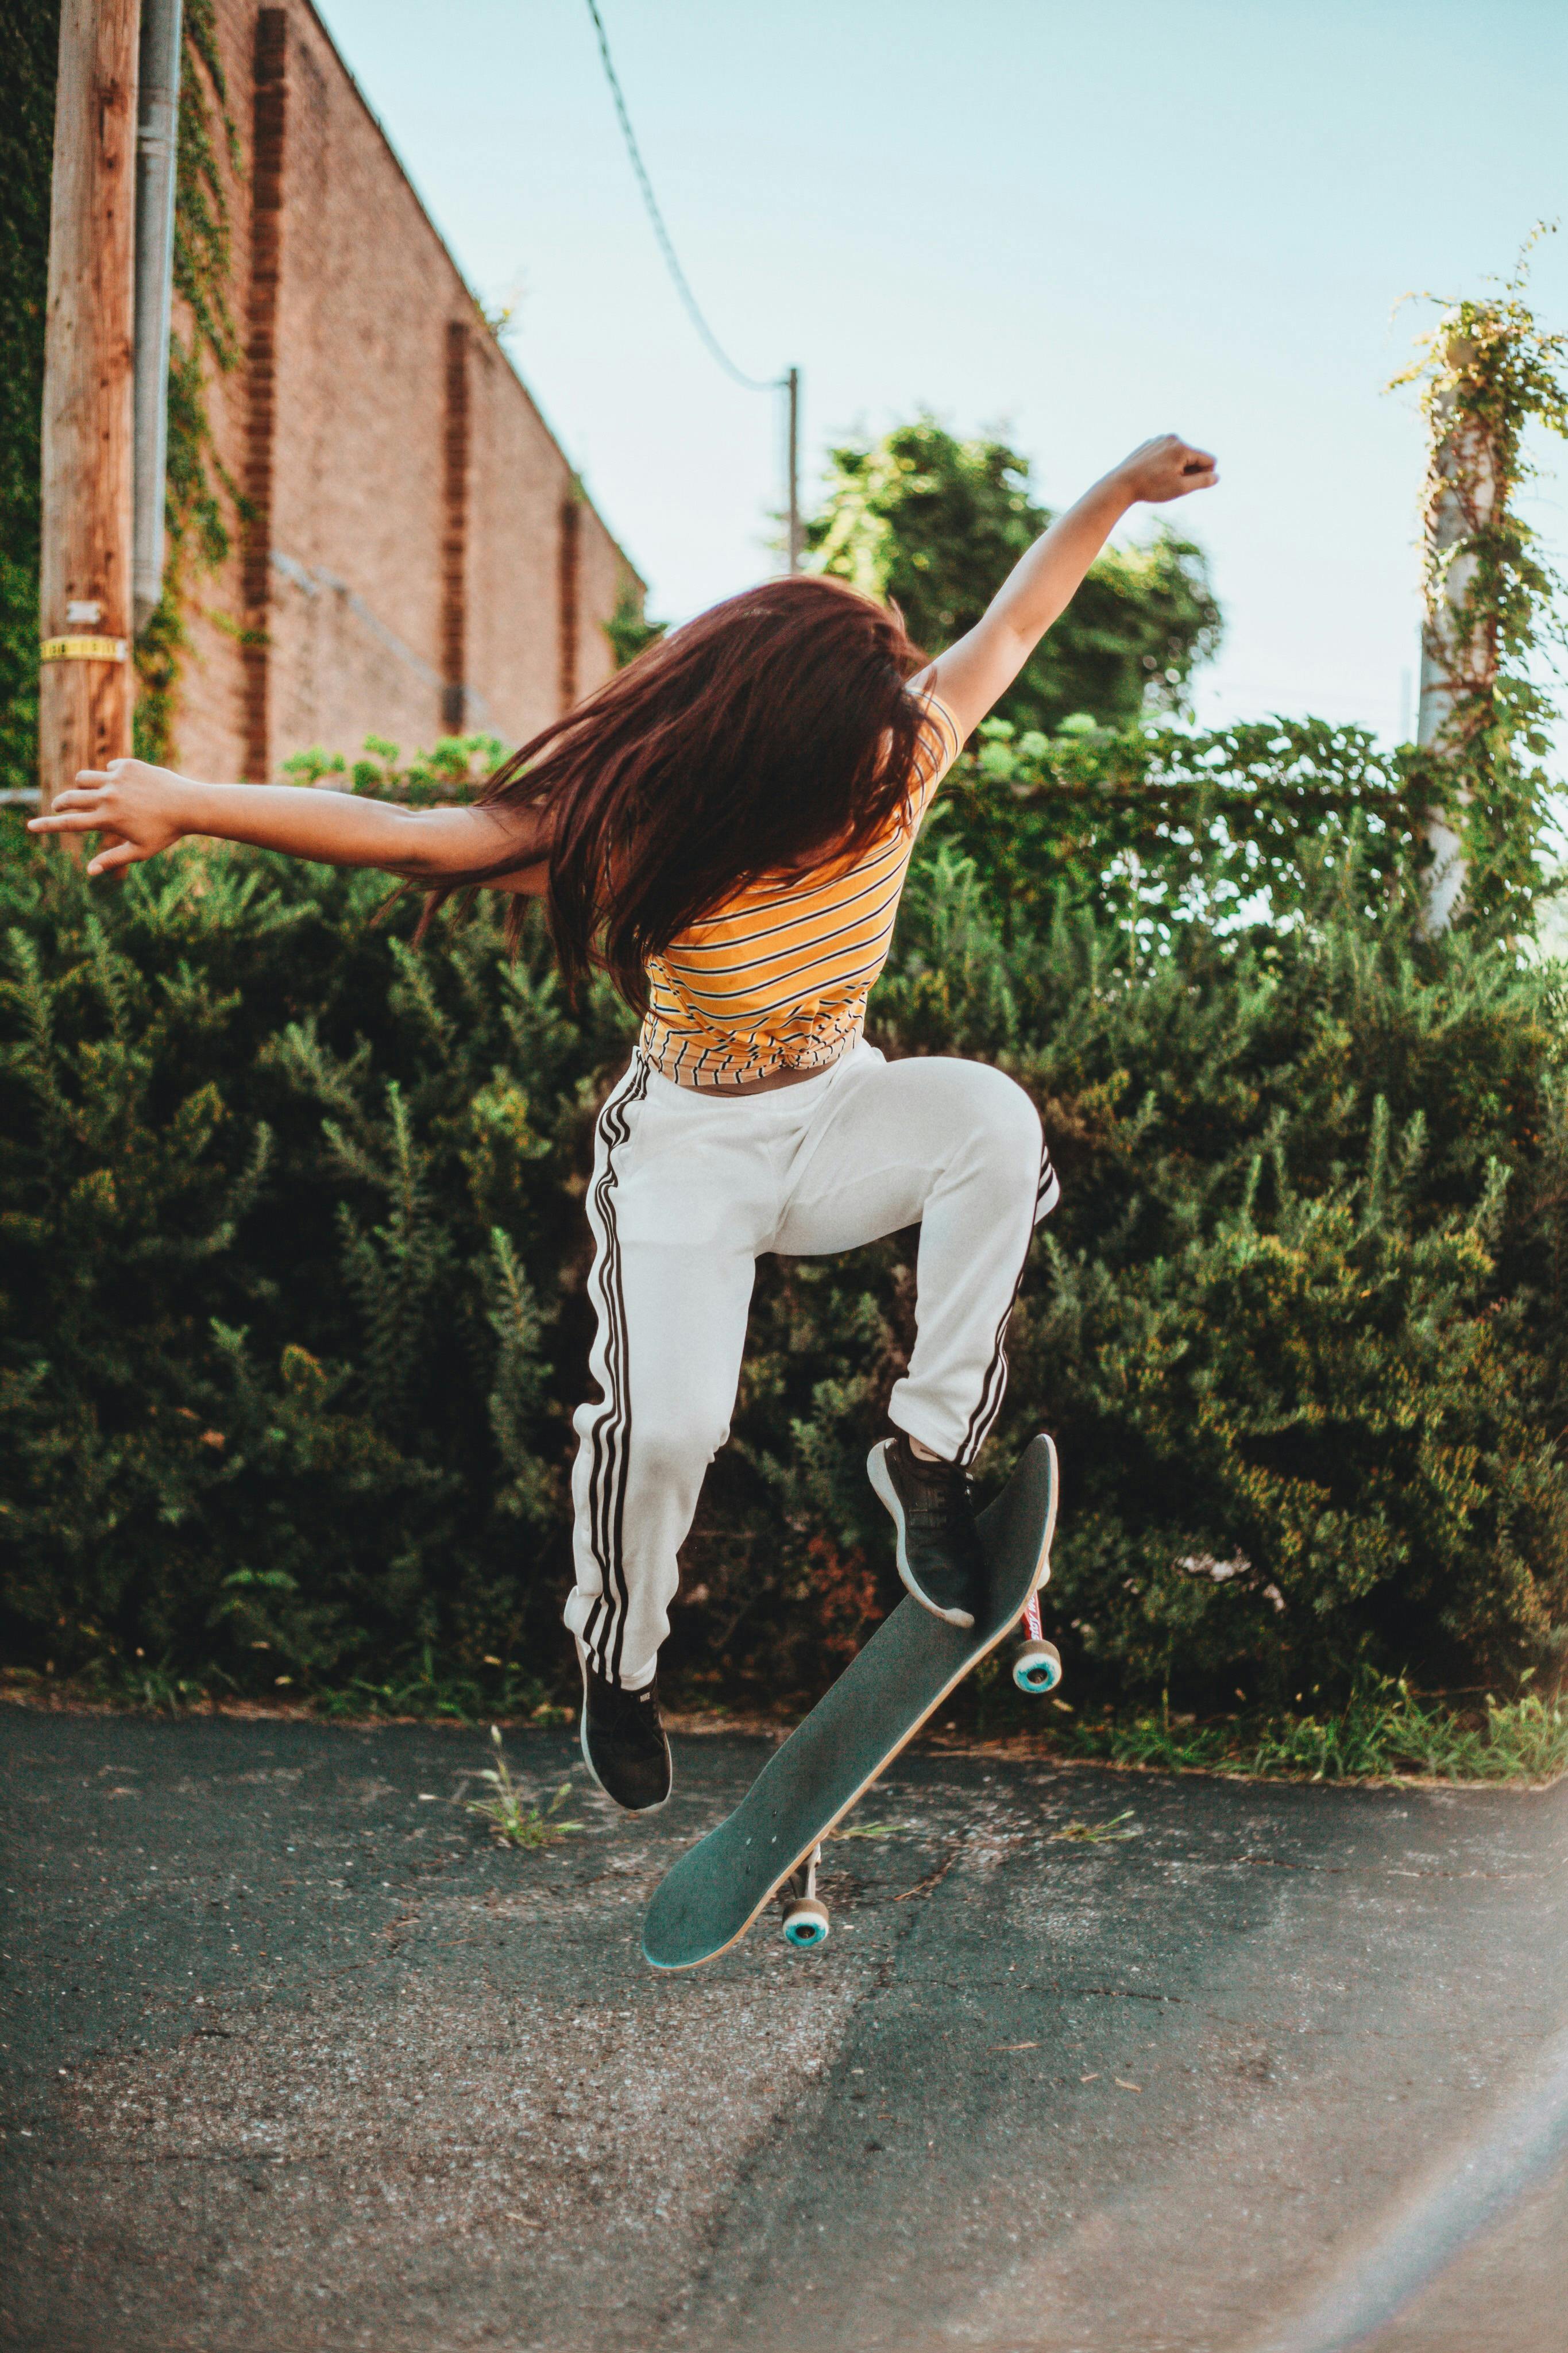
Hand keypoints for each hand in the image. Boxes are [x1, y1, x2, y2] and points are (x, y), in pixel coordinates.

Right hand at [26, 757, 190, 874]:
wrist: (189, 805)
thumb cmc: (165, 832)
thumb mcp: (139, 851)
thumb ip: (112, 859)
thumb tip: (89, 871)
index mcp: (108, 819)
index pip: (69, 823)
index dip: (47, 825)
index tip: (30, 826)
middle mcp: (108, 797)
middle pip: (70, 798)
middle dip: (61, 803)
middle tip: (60, 806)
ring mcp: (116, 779)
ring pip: (84, 779)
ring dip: (82, 787)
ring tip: (90, 794)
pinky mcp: (127, 765)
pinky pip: (108, 770)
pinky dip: (110, 777)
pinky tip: (125, 785)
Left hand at [1111, 434, 1217, 504]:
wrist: (1121, 484)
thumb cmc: (1151, 488)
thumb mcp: (1180, 488)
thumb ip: (1201, 481)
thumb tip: (1216, 476)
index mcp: (1182, 448)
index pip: (1209, 460)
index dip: (1205, 476)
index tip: (1188, 485)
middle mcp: (1173, 439)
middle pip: (1195, 457)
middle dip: (1189, 471)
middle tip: (1171, 483)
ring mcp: (1160, 439)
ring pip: (1180, 456)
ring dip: (1178, 468)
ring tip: (1161, 478)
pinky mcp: (1151, 444)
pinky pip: (1167, 454)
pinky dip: (1165, 464)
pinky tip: (1153, 473)